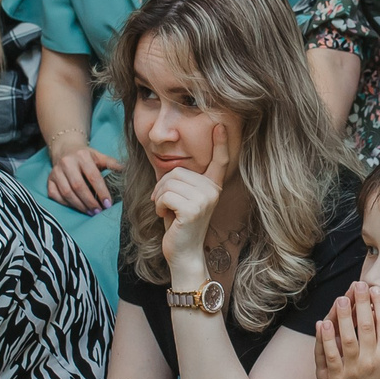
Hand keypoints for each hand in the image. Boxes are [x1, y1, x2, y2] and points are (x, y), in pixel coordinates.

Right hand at [46, 142, 118, 214]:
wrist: (66, 149)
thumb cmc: (86, 156)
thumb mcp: (100, 157)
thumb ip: (113, 164)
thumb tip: (129, 170)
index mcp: (82, 155)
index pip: (93, 176)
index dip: (101, 192)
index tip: (108, 204)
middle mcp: (67, 162)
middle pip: (78, 186)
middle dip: (90, 201)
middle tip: (99, 211)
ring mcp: (56, 171)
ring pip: (66, 193)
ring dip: (79, 205)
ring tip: (90, 212)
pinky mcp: (49, 180)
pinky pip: (55, 195)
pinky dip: (66, 204)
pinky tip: (77, 207)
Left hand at [152, 123, 231, 277]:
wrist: (183, 253)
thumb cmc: (179, 225)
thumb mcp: (182, 199)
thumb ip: (181, 183)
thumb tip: (170, 170)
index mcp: (212, 187)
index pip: (219, 161)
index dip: (220, 143)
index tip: (220, 125)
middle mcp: (212, 191)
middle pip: (177, 172)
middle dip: (162, 187)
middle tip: (165, 204)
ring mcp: (205, 200)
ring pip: (169, 183)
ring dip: (159, 197)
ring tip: (167, 211)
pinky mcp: (193, 209)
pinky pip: (165, 195)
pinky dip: (158, 205)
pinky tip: (165, 217)